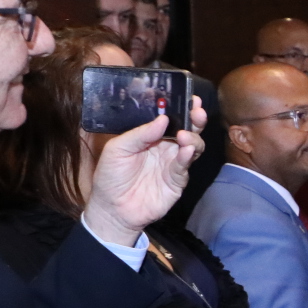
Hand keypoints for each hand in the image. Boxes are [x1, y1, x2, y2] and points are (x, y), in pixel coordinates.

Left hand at [80, 105, 205, 246]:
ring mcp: (173, 163)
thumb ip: (139, 134)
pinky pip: (186, 165)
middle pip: (187, 129)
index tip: (189, 97)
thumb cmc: (110, 177)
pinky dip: (188, 155)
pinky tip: (186, 150)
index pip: (169, 118)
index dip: (180, 107)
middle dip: (195, 119)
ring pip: (192, 145)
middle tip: (197, 111)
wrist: (113, 210)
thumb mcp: (117, 149)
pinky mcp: (178, 179)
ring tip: (185, 135)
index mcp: (150, 136)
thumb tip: (163, 119)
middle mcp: (165, 147)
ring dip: (193, 137)